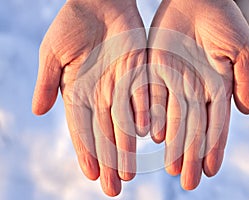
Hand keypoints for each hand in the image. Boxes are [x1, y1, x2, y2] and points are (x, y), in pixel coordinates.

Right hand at [32, 0, 148, 195]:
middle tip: (114, 188)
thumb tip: (36, 111)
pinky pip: (141, 98)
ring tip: (129, 172)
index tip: (91, 174)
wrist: (99, 2)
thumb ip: (47, 82)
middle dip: (108, 161)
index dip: (86, 152)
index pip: (81, 130)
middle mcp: (100, 95)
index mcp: (77, 93)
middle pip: (104, 134)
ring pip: (124, 122)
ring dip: (127, 147)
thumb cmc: (72, 24)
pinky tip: (145, 135)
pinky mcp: (138, 73)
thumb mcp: (53, 53)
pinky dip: (143, 116)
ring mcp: (120, 85)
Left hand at [148, 0, 248, 189]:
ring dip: (172, 142)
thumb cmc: (224, 19)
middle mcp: (194, 90)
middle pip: (192, 128)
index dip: (213, 147)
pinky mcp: (155, 70)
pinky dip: (154, 116)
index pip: (215, 124)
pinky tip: (154, 135)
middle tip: (187, 181)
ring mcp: (174, 81)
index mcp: (216, 87)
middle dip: (190, 154)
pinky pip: (154, 97)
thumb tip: (247, 111)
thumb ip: (243, 79)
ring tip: (171, 167)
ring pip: (172, 118)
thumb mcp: (241, 49)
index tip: (210, 170)